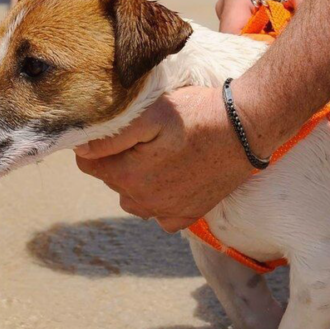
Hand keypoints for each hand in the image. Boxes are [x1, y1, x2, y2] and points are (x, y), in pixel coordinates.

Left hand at [74, 87, 252, 231]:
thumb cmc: (198, 115)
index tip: (117, 129)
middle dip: (118, 159)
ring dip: (137, 179)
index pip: (87, 163)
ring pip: (132, 197)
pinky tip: (173, 177)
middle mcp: (143, 202)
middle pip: (110, 179)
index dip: (97, 143)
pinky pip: (160, 215)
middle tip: (144, 137)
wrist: (248, 128)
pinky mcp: (188, 216)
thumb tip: (81, 149)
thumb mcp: (151, 113)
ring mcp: (166, 212)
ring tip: (159, 154)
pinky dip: (160, 199)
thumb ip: (112, 134)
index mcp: (127, 177)